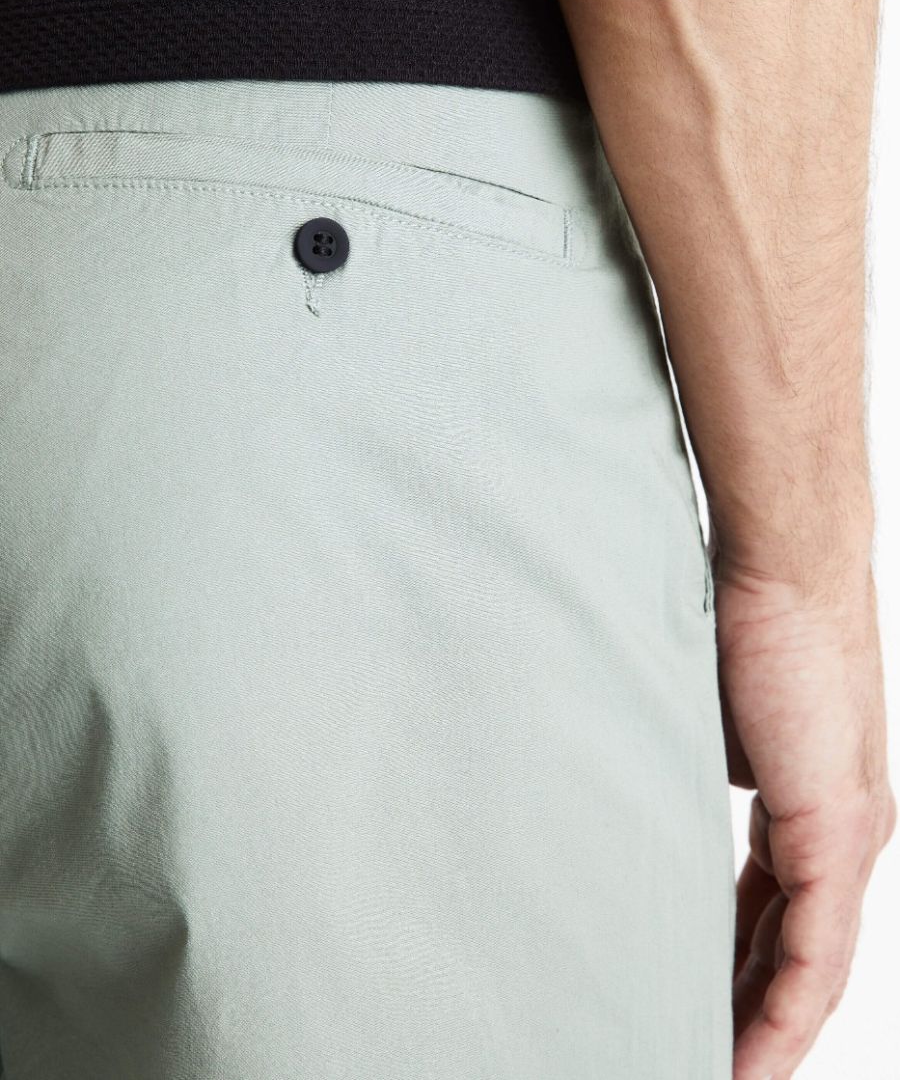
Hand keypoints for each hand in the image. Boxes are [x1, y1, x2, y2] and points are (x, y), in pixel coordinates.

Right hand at [713, 560, 895, 1079]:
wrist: (784, 568)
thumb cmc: (737, 622)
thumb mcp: (702, 721)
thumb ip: (684, 772)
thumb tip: (627, 795)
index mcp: (805, 807)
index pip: (770, 911)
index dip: (733, 966)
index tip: (688, 1002)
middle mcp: (840, 834)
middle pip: (791, 951)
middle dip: (743, 1010)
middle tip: (695, 1053)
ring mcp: (848, 838)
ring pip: (808, 968)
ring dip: (763, 1031)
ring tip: (717, 1076)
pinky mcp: (840, 835)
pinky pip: (815, 956)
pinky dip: (781, 1016)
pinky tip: (746, 1062)